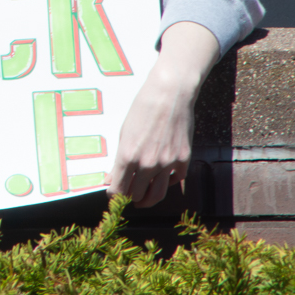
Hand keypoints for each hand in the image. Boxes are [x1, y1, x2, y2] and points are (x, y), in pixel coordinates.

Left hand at [110, 21, 219, 206]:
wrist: (169, 95)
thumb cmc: (142, 109)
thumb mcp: (123, 133)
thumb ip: (119, 159)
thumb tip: (111, 179)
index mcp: (127, 156)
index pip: (118, 189)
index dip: (114, 195)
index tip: (113, 193)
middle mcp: (147, 163)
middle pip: (137, 195)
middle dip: (130, 197)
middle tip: (128, 195)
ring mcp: (167, 163)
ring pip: (157, 194)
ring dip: (148, 200)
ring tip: (143, 199)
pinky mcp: (183, 159)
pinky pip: (176, 179)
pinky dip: (168, 182)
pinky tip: (162, 178)